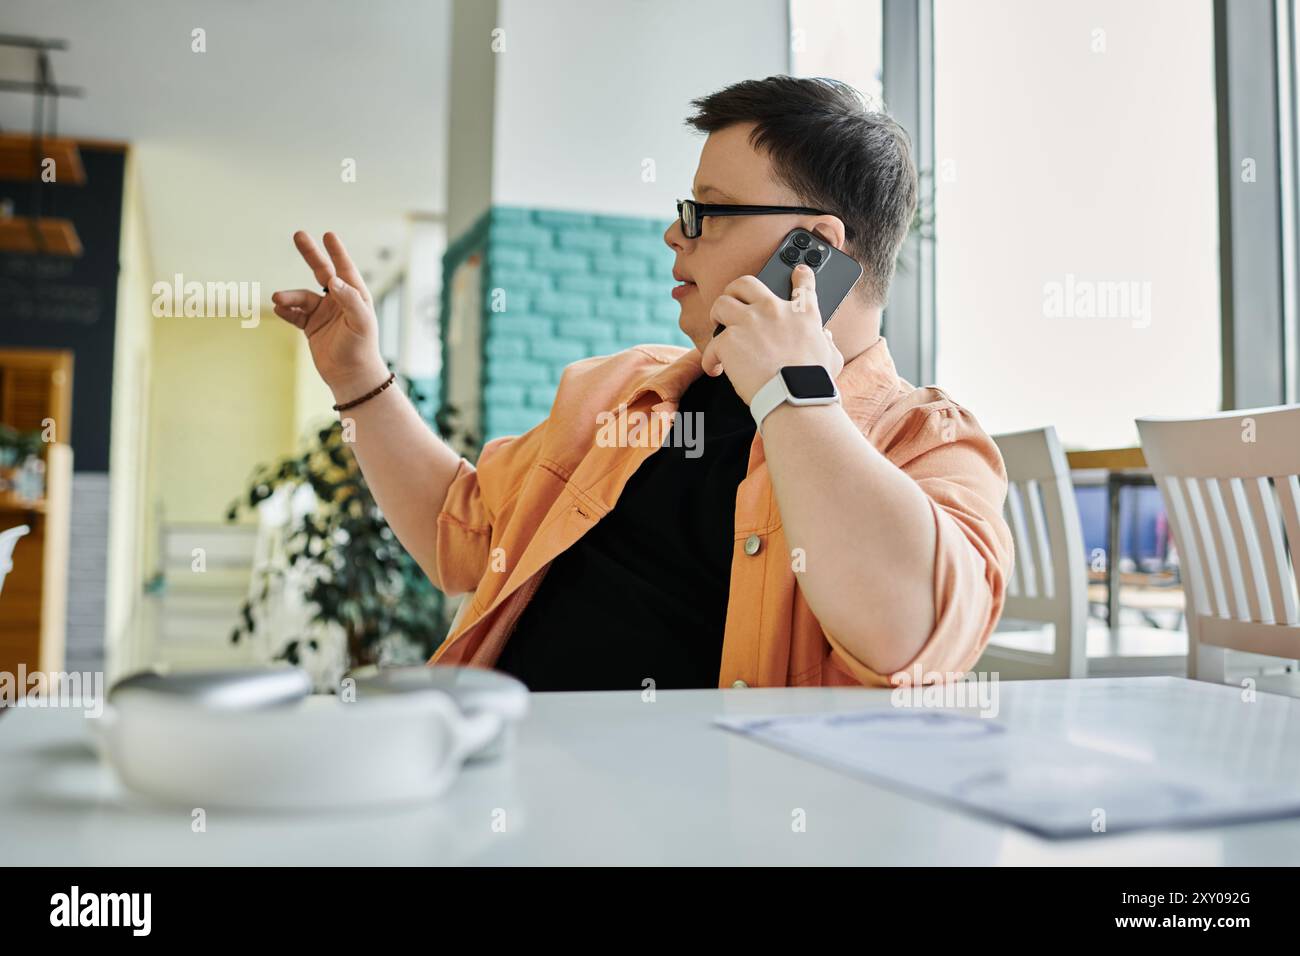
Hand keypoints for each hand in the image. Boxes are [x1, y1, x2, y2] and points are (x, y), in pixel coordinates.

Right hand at [272, 231, 388, 401]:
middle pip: (322, 272)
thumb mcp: (361, 322)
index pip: (345, 269)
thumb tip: (334, 279)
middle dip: (311, 254)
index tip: (328, 235)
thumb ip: (350, 299)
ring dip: (289, 297)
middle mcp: (339, 302)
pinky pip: (294, 314)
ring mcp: (324, 313)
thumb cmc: (361, 349)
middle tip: (298, 235)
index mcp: (356, 297)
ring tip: (277, 299)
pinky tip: (279, 310)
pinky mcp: (311, 327)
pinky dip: (286, 311)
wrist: (350, 377)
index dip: (337, 252)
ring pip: (302, 297)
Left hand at [699, 264, 843, 404]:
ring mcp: (749, 322)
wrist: (794, 396)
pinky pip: (712, 344)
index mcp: (802, 314)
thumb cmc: (814, 382)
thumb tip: (825, 337)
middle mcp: (774, 310)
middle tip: (732, 302)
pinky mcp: (729, 341)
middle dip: (735, 290)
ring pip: (721, 304)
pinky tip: (715, 368)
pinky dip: (710, 359)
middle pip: (746, 283)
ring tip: (718, 330)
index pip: (804, 284)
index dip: (800, 275)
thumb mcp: (831, 356)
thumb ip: (826, 341)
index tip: (798, 271)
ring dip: (717, 316)